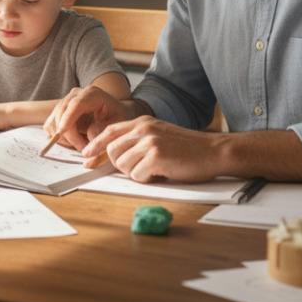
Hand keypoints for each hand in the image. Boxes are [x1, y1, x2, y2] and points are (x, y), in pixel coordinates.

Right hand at [43, 87, 132, 151]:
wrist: (116, 115)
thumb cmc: (118, 120)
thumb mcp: (117, 129)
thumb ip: (104, 137)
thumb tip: (88, 146)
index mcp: (92, 94)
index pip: (76, 104)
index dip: (67, 117)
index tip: (61, 132)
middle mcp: (76, 95)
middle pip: (62, 113)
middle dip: (69, 135)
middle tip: (85, 150)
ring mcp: (66, 102)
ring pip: (54, 121)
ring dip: (64, 138)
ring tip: (83, 145)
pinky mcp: (59, 112)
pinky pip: (50, 127)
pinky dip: (58, 138)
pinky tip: (74, 142)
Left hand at [83, 116, 223, 182]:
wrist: (214, 151)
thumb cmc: (189, 148)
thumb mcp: (160, 134)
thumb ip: (139, 139)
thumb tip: (115, 154)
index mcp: (143, 122)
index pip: (110, 131)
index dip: (95, 145)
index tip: (86, 156)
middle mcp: (143, 130)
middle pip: (112, 151)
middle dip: (120, 165)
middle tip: (139, 169)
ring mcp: (149, 142)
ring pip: (122, 165)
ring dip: (135, 173)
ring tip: (155, 170)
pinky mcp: (156, 157)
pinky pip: (137, 175)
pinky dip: (147, 179)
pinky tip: (162, 174)